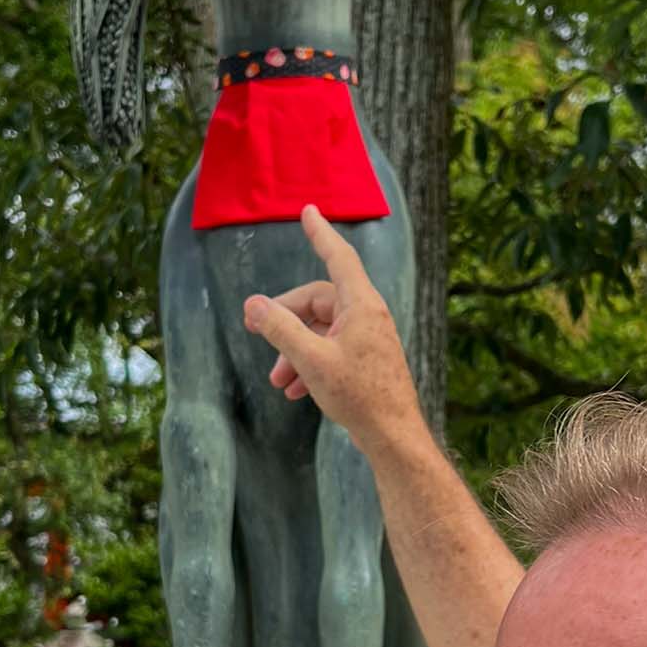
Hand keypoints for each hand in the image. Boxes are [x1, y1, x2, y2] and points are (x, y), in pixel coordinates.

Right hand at [243, 206, 424, 460]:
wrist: (393, 435)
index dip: (320, 233)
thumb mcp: (311, 360)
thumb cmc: (359, 396)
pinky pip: (331, 350)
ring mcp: (368, 339)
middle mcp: (367, 316)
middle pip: (317, 301)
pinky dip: (310, 364)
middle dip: (285, 320)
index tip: (309, 211)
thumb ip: (281, 329)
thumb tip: (253, 305)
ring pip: (321, 330)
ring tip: (277, 379)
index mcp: (361, 305)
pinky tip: (294, 390)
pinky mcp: (366, 361)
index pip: (338, 257)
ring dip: (295, 350)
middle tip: (255, 333)